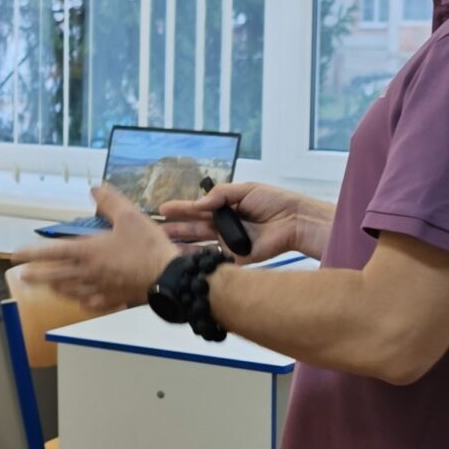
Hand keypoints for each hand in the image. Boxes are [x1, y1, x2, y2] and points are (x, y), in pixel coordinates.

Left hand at [11, 185, 176, 314]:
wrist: (168, 277)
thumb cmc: (148, 247)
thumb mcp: (129, 216)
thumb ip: (110, 202)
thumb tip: (95, 190)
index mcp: (89, 252)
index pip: (52, 252)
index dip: (32, 253)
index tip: (17, 255)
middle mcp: (89, 273)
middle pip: (55, 276)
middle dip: (37, 276)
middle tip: (22, 276)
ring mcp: (100, 289)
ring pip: (70, 292)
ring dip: (56, 288)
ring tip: (49, 286)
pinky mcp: (114, 300)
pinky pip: (92, 303)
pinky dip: (82, 302)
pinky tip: (81, 301)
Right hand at [159, 180, 316, 261]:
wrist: (294, 221)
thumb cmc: (274, 202)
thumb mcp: (245, 189)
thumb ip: (220, 195)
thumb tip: (198, 203)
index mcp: (225, 209)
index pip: (198, 209)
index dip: (181, 209)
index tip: (162, 209)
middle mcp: (223, 227)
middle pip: (194, 229)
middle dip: (174, 229)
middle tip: (154, 230)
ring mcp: (227, 244)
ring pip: (199, 245)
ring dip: (180, 245)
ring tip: (161, 245)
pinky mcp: (235, 259)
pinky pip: (213, 259)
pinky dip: (197, 259)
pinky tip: (180, 258)